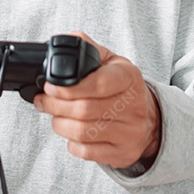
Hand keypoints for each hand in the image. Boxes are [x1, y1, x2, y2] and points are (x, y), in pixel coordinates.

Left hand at [33, 33, 160, 169]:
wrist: (150, 118)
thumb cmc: (123, 87)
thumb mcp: (111, 61)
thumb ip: (88, 49)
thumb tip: (64, 40)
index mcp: (128, 77)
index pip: (97, 84)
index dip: (68, 87)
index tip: (49, 86)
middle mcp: (133, 105)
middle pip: (84, 110)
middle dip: (55, 106)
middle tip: (43, 101)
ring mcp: (130, 132)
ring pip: (82, 132)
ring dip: (59, 124)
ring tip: (55, 116)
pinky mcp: (123, 153)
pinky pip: (87, 152)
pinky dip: (72, 143)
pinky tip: (71, 133)